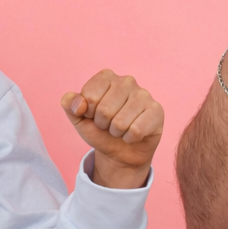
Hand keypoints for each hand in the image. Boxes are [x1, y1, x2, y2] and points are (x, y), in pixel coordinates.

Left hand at [62, 70, 162, 189]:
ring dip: (116, 133)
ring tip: (120, 129)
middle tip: (109, 125)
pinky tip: (133, 134)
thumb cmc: (99, 130)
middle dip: (103, 124)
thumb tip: (78, 103)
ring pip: (120, 122)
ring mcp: (144, 95)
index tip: (94, 115)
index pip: (89, 97)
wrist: (119, 151)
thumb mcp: (79, 119)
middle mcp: (127, 81)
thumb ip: (71, 106)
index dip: (88, 113)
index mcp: (107, 77)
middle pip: (105, 110)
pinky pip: (136, 130)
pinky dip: (130, 139)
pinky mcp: (157, 110)